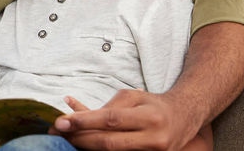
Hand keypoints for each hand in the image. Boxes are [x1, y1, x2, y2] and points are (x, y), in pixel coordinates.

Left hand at [52, 90, 199, 149]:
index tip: (63, 121)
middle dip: (80, 138)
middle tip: (58, 132)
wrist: (185, 117)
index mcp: (150, 117)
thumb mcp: (134, 97)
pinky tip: (85, 144)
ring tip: (67, 138)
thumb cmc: (153, 104)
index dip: (85, 121)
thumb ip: (108, 106)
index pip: (111, 120)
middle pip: (108, 142)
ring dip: (86, 146)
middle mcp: (154, 138)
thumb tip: (77, 113)